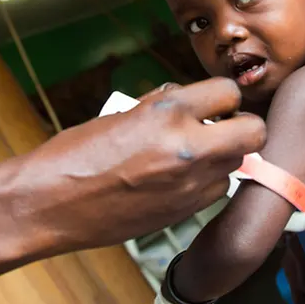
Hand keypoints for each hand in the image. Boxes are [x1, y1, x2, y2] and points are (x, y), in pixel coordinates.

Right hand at [20, 78, 265, 253]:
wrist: (51, 203)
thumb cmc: (76, 153)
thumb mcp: (124, 113)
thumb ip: (164, 106)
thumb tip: (191, 101)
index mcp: (168, 111)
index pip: (229, 92)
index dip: (223, 97)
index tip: (213, 104)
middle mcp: (188, 147)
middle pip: (253, 131)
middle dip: (241, 127)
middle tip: (221, 128)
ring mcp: (189, 183)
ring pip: (236, 164)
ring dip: (222, 157)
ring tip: (191, 156)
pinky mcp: (183, 211)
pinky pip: (216, 191)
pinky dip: (205, 183)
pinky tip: (178, 180)